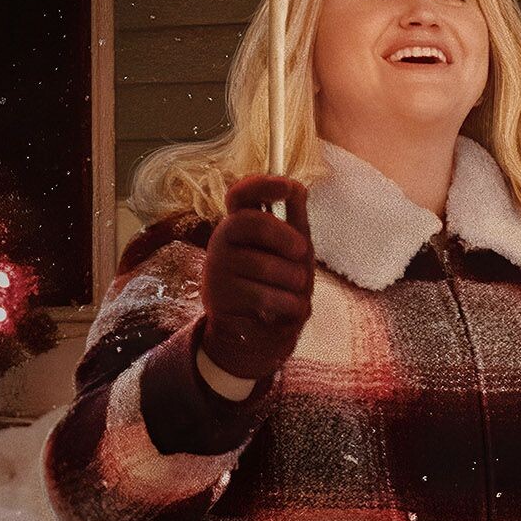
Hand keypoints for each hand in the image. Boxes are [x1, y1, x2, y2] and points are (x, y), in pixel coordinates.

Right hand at [197, 174, 314, 382]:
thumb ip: (295, 222)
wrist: (261, 336)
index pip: (240, 194)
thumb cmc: (278, 286)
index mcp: (241, 225)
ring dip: (293, 281)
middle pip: (249, 221)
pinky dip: (288, 305)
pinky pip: (263, 295)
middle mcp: (222, 241)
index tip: (289, 185)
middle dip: (283, 236)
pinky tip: (285, 310)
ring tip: (293, 292)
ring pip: (263, 264)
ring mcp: (217, 269)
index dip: (262, 184)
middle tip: (303, 253)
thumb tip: (298, 186)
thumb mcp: (292, 252)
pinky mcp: (218, 298)